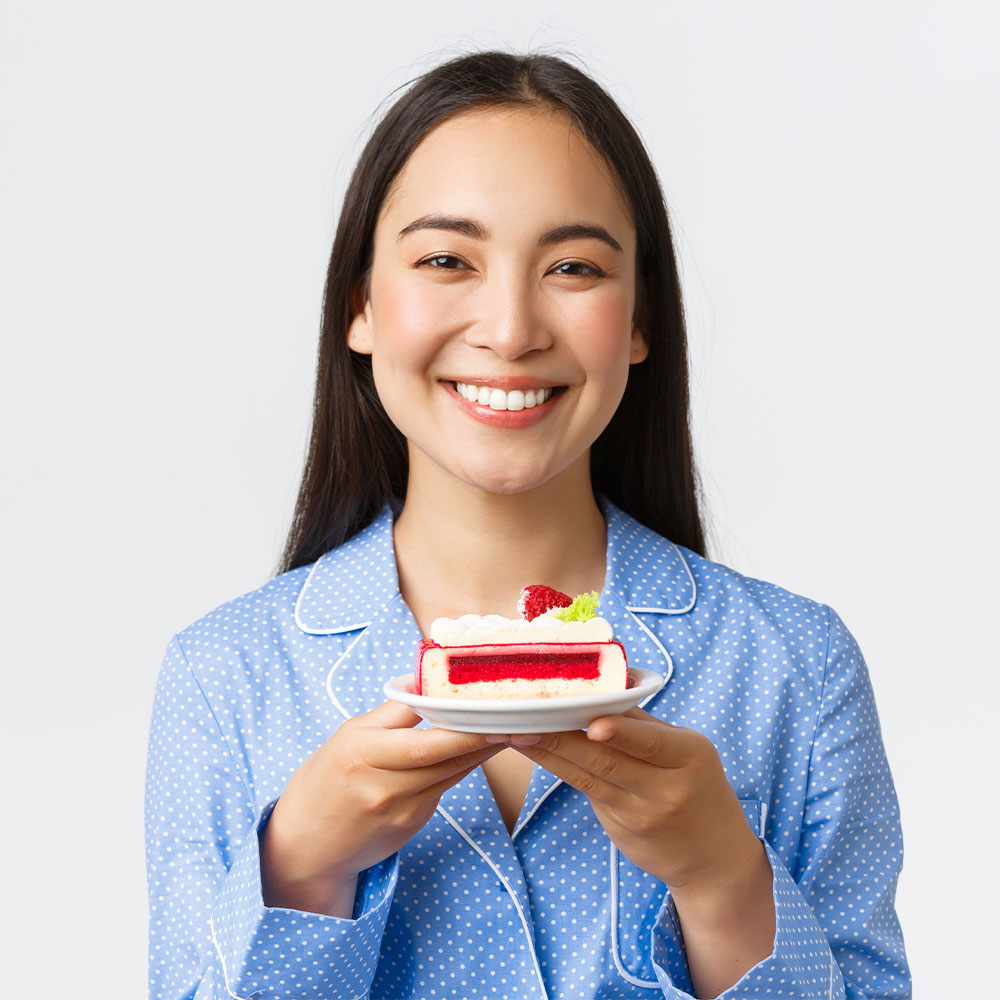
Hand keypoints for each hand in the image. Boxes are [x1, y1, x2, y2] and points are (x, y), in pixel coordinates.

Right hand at [260, 701, 504, 915]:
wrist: (305, 845)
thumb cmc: (325, 780)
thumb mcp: (350, 735)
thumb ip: (392, 710)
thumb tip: (424, 680)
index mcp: (364, 754)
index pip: (426, 738)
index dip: (465, 726)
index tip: (493, 709)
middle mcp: (384, 786)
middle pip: (448, 758)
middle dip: (487, 738)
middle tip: (520, 720)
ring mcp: (401, 811)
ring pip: (453, 774)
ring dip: (483, 753)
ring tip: (511, 729)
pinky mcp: (412, 826)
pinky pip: (443, 790)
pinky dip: (461, 769)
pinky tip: (478, 752)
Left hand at [510, 707, 757, 892]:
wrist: (715, 859)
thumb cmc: (698, 788)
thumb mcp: (688, 751)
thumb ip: (646, 725)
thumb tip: (606, 688)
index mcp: (690, 756)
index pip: (651, 741)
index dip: (621, 733)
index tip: (592, 724)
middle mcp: (667, 788)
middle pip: (608, 760)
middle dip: (563, 738)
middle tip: (528, 718)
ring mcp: (642, 813)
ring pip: (589, 777)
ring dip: (550, 754)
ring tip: (518, 733)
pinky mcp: (622, 830)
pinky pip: (588, 792)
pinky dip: (560, 770)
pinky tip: (536, 754)